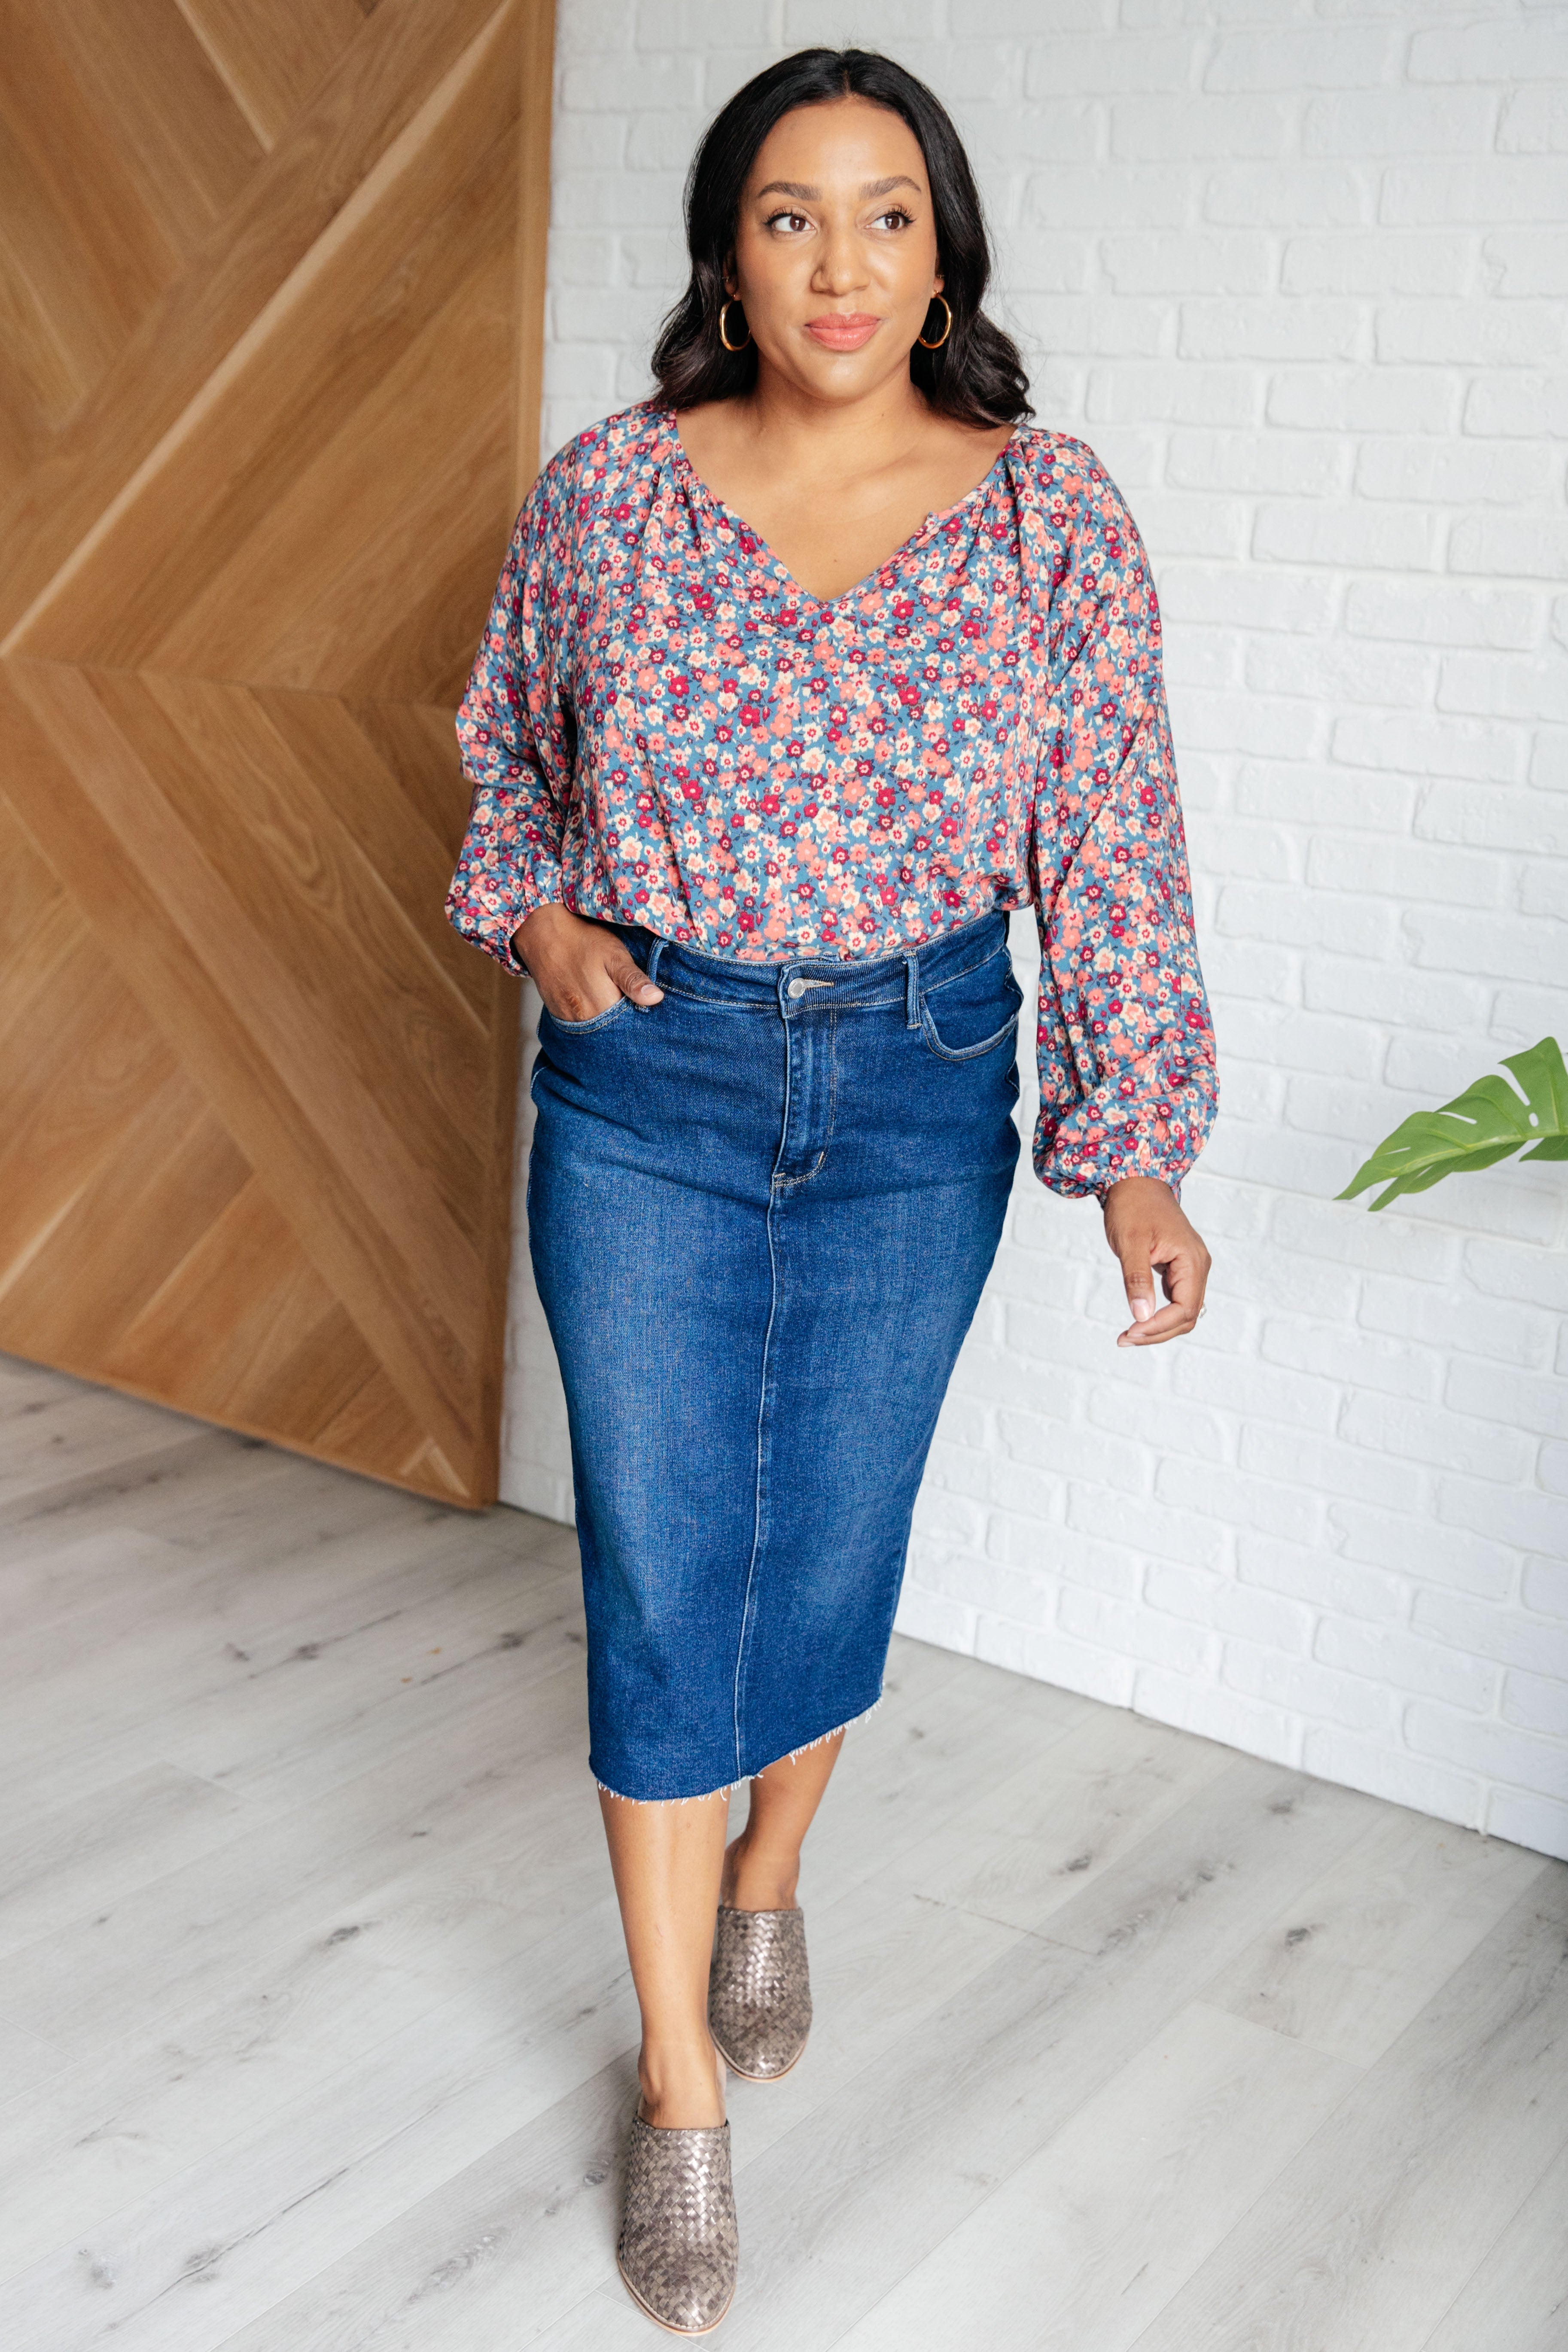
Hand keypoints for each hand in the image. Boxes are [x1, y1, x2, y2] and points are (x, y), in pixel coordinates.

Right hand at [514, 903, 663, 1022]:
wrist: (544, 935)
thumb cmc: (583, 941)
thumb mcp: (614, 955)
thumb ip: (633, 979)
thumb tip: (655, 999)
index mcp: (603, 1006)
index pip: (630, 1025)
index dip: (640, 1016)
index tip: (644, 1005)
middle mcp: (584, 1018)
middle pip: (613, 1030)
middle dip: (624, 1020)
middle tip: (625, 998)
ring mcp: (568, 1018)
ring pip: (596, 1028)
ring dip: (606, 1020)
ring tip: (609, 998)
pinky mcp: (557, 1014)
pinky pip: (579, 1024)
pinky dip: (589, 1017)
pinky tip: (593, 1002)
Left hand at [1103, 1175, 1210, 1346]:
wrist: (1136, 1182)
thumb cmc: (1133, 1207)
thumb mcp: (1131, 1243)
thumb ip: (1138, 1279)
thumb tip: (1142, 1316)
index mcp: (1192, 1260)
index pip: (1184, 1309)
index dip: (1158, 1327)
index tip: (1130, 1332)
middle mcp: (1198, 1266)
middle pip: (1186, 1316)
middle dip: (1157, 1332)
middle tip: (1124, 1338)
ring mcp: (1190, 1268)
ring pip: (1182, 1311)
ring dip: (1158, 1327)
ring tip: (1128, 1334)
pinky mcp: (1179, 1268)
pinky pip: (1175, 1300)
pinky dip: (1158, 1314)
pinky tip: (1138, 1319)